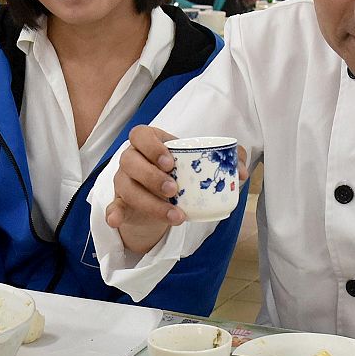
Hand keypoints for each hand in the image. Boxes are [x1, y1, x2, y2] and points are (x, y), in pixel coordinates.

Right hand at [105, 126, 249, 256]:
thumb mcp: (201, 164)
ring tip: (175, 216)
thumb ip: (225, 161)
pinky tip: (116, 220)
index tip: (170, 162)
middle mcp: (132, 159)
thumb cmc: (182, 173)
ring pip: (125, 187)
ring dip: (148, 202)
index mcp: (149, 143)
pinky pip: (112, 207)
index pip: (141, 135)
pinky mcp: (120, 203)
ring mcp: (123, 181)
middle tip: (173, 189)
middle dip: (151, 176)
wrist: (164, 198)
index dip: (152, 147)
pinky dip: (113, 213)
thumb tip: (242, 172)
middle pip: (129, 160)